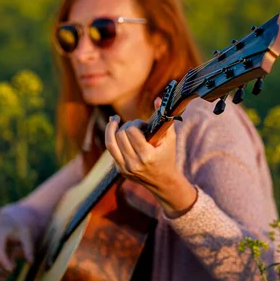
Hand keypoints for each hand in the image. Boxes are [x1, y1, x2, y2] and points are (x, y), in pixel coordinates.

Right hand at [0, 205, 35, 280]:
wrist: (6, 223)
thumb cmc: (17, 228)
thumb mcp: (25, 234)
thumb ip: (28, 248)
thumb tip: (31, 264)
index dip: (3, 262)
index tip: (12, 270)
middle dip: (1, 270)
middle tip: (14, 268)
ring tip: (12, 268)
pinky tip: (7, 273)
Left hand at [105, 98, 197, 217]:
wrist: (163, 181)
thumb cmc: (168, 156)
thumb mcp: (170, 137)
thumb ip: (164, 118)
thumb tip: (158, 99)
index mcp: (147, 156)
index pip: (132, 131)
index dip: (136, 123)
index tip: (143, 124)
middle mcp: (134, 164)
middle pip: (120, 136)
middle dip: (126, 126)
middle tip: (135, 126)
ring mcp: (125, 169)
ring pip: (110, 143)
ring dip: (112, 129)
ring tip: (115, 121)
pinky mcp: (119, 170)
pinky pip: (111, 150)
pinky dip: (113, 139)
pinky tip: (116, 132)